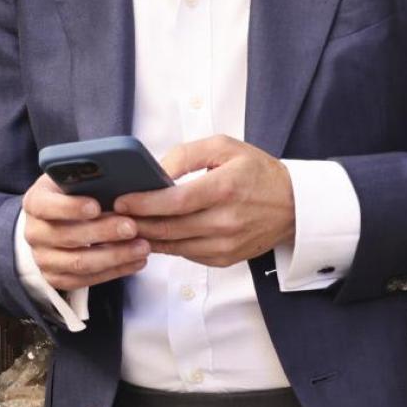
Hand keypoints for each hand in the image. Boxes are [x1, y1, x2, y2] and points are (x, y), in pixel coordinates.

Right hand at [22, 174, 149, 291]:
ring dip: (114, 256)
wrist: (52, 223)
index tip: (96, 206)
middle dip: (103, 232)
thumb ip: (88, 179)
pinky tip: (136, 261)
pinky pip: (86, 280)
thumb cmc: (70, 195)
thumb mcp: (72, 180)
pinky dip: (115, 271)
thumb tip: (120, 177)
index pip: (46, 206)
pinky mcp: (56, 278)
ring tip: (142, 247)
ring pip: (79, 263)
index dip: (70, 207)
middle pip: (67, 236)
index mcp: (35, 202)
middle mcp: (34, 233)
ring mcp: (43, 259)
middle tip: (131, 227)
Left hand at [115, 135, 294, 266]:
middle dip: (135, 222)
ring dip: (146, 237)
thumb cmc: (256, 172)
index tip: (121, 200)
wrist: (293, 206)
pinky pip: (186, 255)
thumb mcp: (224, 147)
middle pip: (168, 228)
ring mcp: (225, 244)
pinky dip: (166, 246)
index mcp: (224, 189)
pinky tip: (152, 234)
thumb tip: (154, 170)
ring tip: (125, 225)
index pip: (175, 201)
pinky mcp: (225, 259)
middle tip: (112, 216)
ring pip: (173, 246)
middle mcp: (225, 221)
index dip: (144, 203)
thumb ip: (186, 154)